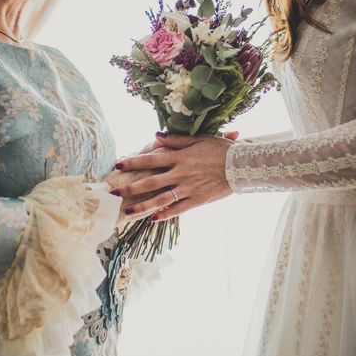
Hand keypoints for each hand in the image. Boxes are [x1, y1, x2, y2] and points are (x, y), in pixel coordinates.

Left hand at [113, 132, 235, 220]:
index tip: (119, 165)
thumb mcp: (199, 139)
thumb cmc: (221, 149)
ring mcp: (188, 188)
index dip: (134, 162)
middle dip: (131, 188)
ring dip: (143, 206)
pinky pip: (178, 209)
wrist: (241, 166)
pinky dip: (165, 214)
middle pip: (151, 182)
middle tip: (114, 194)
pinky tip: (153, 219)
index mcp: (180, 157)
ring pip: (161, 199)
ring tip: (128, 213)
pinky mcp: (197, 200)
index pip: (151, 159)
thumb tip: (156, 136)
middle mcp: (180, 174)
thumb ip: (176, 140)